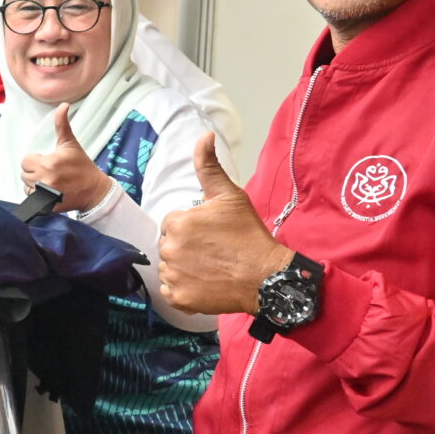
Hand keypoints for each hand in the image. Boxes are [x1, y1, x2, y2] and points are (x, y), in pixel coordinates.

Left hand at [19, 106, 113, 212]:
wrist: (94, 191)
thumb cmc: (82, 166)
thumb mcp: (71, 144)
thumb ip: (62, 125)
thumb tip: (63, 105)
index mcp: (48, 163)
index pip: (26, 161)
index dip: (35, 160)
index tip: (47, 161)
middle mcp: (45, 180)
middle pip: (24, 175)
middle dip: (34, 172)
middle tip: (50, 172)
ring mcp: (45, 195)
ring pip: (27, 188)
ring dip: (34, 185)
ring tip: (49, 182)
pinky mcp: (47, 207)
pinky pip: (31, 200)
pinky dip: (37, 197)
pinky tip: (49, 192)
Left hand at [157, 133, 292, 315]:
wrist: (266, 276)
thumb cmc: (249, 234)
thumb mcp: (230, 196)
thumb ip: (209, 166)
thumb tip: (204, 135)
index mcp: (178, 222)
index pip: (173, 223)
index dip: (192, 227)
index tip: (211, 234)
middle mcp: (169, 249)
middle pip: (169, 245)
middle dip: (186, 246)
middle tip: (213, 251)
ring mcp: (173, 276)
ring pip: (168, 267)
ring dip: (183, 267)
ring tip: (210, 267)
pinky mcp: (178, 299)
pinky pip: (169, 291)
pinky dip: (182, 289)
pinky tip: (203, 283)